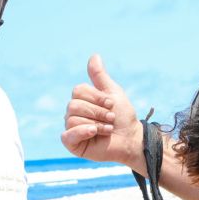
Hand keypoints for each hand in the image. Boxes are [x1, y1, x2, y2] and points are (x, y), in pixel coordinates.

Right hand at [60, 54, 144, 168]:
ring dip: (96, 123)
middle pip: (74, 105)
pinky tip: (94, 132)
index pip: (78, 91)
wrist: (131, 138)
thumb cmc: (123, 117)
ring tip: (108, 129)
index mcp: (81, 100)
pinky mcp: (73, 144)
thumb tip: (94, 55)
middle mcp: (73, 114)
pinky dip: (82, 132)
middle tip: (111, 118)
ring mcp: (72, 129)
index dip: (96, 97)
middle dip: (98, 112)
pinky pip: (67, 135)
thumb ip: (100, 76)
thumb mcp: (112, 93)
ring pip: (72, 119)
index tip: (111, 104)